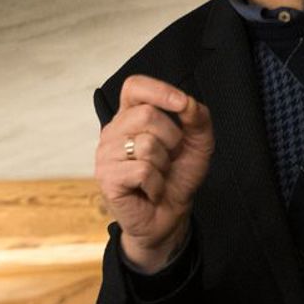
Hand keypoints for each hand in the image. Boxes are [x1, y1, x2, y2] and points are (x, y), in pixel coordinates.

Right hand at [96, 76, 213, 271]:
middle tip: (169, 157)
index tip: (182, 105)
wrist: (168, 216)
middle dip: (172, 138)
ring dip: (164, 164)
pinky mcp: (108, 178)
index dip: (159, 90)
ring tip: (158, 175)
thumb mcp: (198, 143)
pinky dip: (157, 184)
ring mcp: (106, 155)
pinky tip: (151, 190)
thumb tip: (188, 103)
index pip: (134, 87)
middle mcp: (113, 132)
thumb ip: (198, 118)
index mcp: (130, 117)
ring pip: (146, 144)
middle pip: (146, 115)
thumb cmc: (177, 177)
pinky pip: (143, 171)